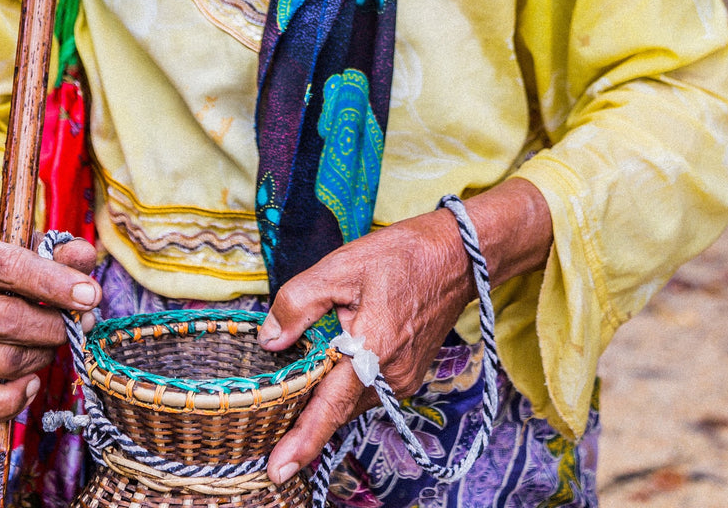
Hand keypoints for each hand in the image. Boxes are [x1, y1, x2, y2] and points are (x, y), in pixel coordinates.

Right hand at [0, 193, 98, 422]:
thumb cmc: (6, 257)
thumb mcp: (30, 242)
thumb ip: (60, 249)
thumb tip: (84, 259)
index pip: (10, 268)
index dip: (55, 285)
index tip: (90, 296)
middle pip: (7, 321)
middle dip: (55, 327)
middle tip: (83, 322)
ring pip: (3, 362)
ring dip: (43, 355)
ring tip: (54, 341)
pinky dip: (11, 401)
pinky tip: (32, 383)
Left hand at [259, 210, 473, 483]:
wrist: (457, 257)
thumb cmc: (400, 256)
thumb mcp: (340, 267)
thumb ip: (299, 302)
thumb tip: (270, 340)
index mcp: (373, 348)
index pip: (331, 405)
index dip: (303, 441)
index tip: (277, 470)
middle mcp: (391, 376)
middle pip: (336, 406)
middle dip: (306, 409)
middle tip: (274, 407)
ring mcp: (403, 380)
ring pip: (350, 399)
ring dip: (328, 389)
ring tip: (310, 361)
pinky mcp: (408, 376)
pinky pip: (367, 389)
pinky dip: (347, 381)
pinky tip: (338, 355)